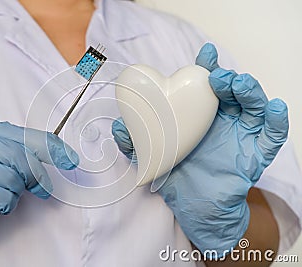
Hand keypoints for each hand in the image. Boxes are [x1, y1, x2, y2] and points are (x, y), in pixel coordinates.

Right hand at [0, 121, 77, 265]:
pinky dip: (6, 204)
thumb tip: (60, 155)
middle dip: (35, 176)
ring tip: (3, 193)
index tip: (70, 159)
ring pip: (14, 179)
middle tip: (40, 188)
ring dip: (16, 192)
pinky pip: (3, 197)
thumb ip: (22, 153)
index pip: (25, 135)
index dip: (52, 148)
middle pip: (22, 157)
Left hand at [112, 43, 288, 255]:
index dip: (207, 68)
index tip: (205, 54)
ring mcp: (240, 136)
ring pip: (253, 107)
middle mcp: (223, 121)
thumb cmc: (176, 178)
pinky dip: (276, 122)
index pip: (205, 87)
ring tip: (239, 85)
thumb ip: (133, 143)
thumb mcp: (150, 158)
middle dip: (227, 78)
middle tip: (217, 76)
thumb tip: (116, 127)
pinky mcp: (254, 156)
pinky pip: (271, 137)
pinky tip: (273, 108)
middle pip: (232, 92)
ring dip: (249, 92)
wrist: (195, 209)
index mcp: (200, 116)